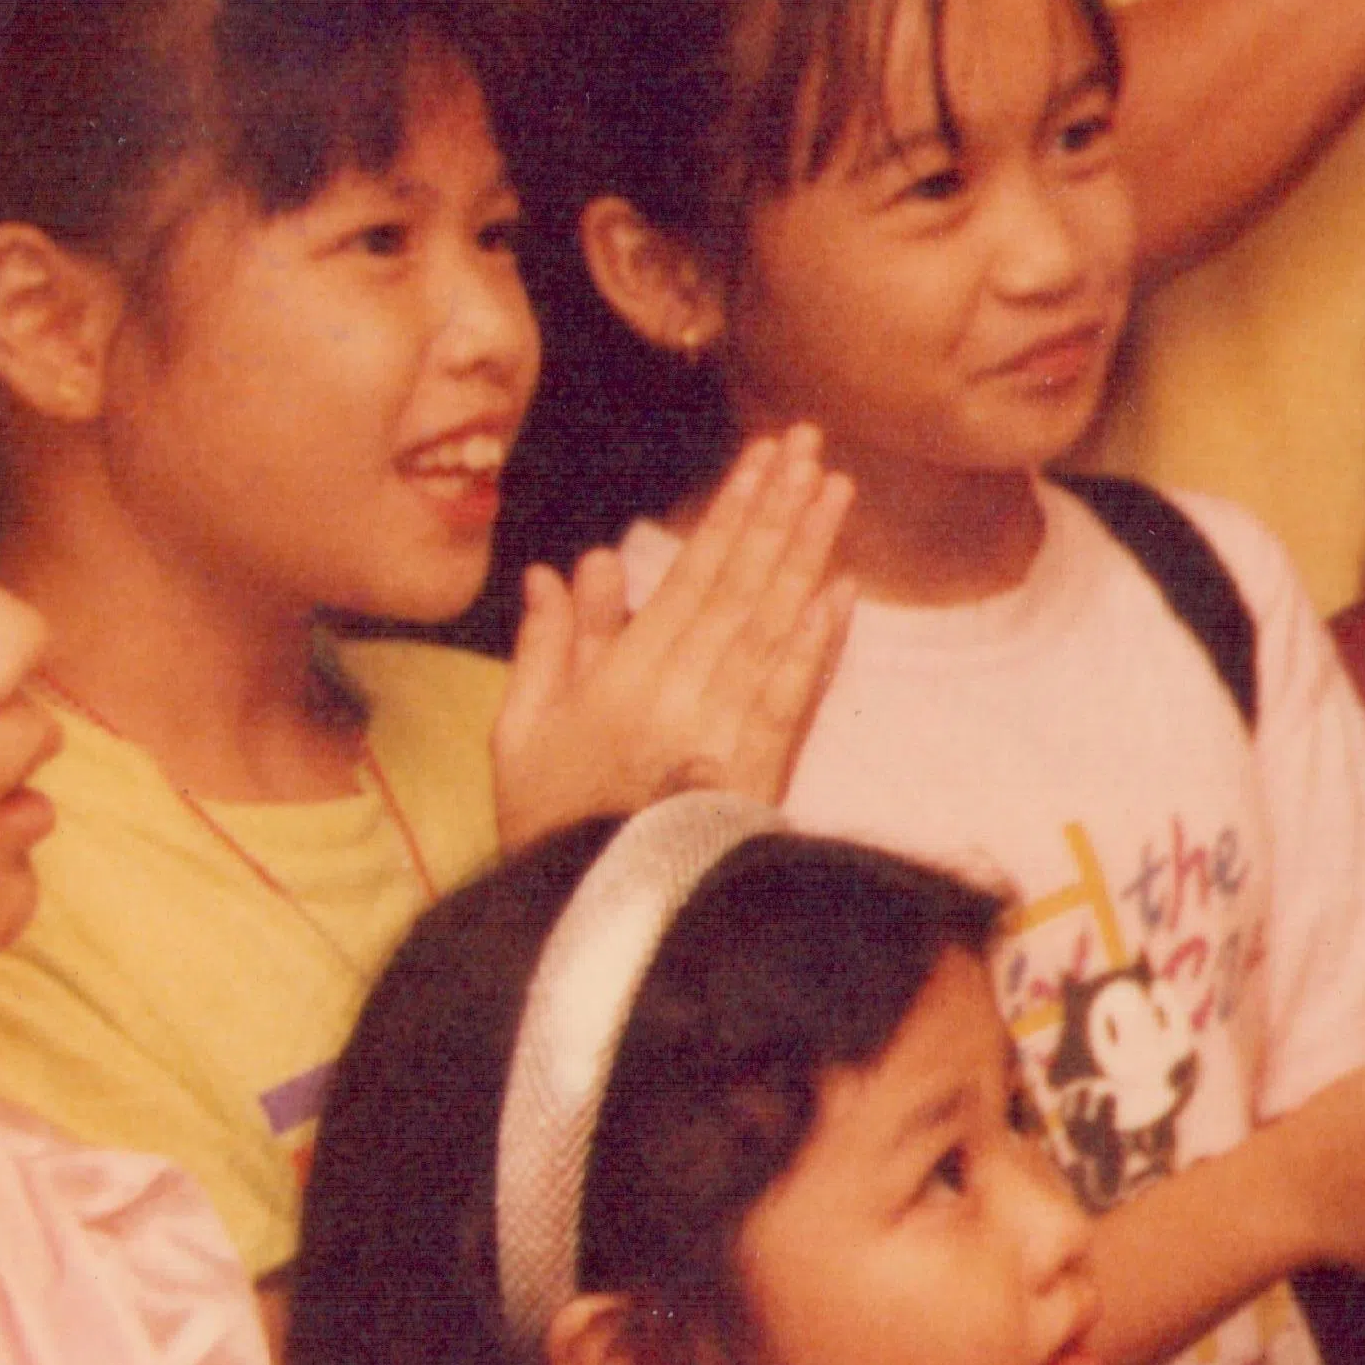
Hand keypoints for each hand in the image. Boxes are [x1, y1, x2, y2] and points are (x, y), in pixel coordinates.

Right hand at [494, 428, 856, 835]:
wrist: (597, 919)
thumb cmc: (549, 822)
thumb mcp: (522, 732)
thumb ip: (552, 644)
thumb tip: (570, 566)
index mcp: (622, 681)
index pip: (690, 577)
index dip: (729, 513)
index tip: (760, 458)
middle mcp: (682, 696)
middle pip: (742, 586)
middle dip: (779, 509)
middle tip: (811, 444)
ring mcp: (728, 732)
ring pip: (776, 625)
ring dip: (809, 554)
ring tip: (836, 490)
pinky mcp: (762, 771)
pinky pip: (795, 695)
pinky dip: (821, 641)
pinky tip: (842, 591)